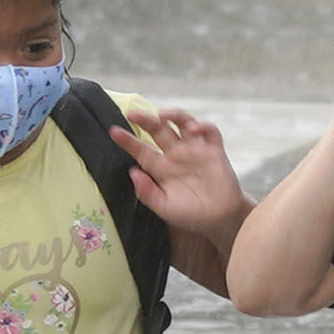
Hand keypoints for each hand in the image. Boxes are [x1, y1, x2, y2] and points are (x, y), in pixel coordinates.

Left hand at [110, 105, 251, 234]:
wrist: (220, 221)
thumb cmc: (191, 215)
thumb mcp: (164, 208)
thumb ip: (147, 193)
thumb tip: (133, 172)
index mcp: (161, 168)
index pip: (141, 149)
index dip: (127, 140)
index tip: (113, 132)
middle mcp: (176, 154)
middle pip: (158, 130)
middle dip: (145, 119)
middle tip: (132, 113)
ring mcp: (195, 150)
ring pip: (182, 122)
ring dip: (173, 114)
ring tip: (163, 115)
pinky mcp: (214, 151)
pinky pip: (210, 131)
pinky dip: (203, 126)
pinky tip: (195, 129)